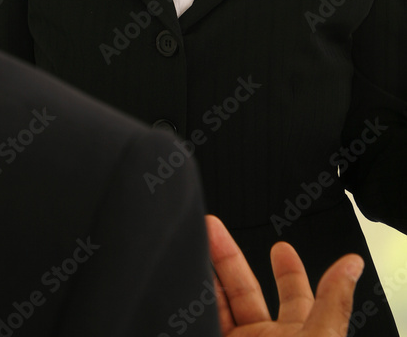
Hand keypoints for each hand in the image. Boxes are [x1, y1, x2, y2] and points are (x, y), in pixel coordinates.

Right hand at [206, 215, 363, 335]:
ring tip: (195, 238)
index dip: (289, 272)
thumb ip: (332, 304)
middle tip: (214, 226)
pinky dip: (195, 295)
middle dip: (231, 257)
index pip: (296, 298)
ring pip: (220, 301)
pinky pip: (203, 316)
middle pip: (246, 292)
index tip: (282, 248)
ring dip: (208, 269)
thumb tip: (352, 265)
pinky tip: (189, 274)